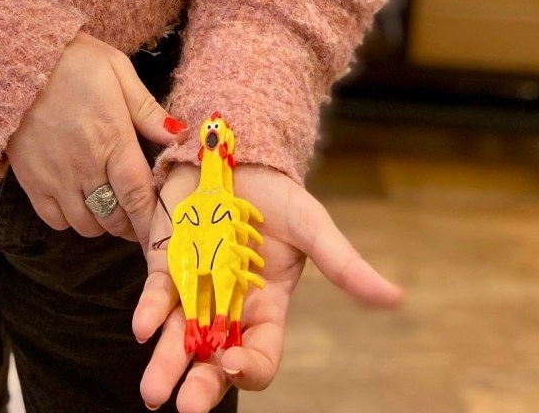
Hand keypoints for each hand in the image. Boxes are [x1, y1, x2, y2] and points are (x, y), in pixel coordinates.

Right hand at [6, 32, 184, 244]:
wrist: (15, 62)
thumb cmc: (72, 62)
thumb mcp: (117, 70)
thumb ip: (148, 109)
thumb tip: (179, 136)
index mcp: (111, 138)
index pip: (138, 195)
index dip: (152, 220)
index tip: (163, 231)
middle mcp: (84, 166)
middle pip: (115, 217)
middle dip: (131, 222)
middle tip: (137, 213)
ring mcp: (55, 178)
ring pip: (87, 225)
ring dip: (103, 222)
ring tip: (109, 205)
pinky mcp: (31, 182)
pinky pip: (56, 221)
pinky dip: (71, 220)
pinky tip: (78, 201)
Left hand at [133, 162, 403, 411]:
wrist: (237, 152)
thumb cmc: (278, 194)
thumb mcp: (313, 226)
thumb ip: (344, 265)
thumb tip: (396, 298)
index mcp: (266, 307)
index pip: (258, 354)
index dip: (247, 367)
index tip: (232, 364)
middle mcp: (227, 306)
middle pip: (213, 359)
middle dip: (200, 385)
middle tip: (185, 406)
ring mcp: (194, 287)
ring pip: (178, 337)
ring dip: (165, 366)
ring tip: (154, 393)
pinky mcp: (167, 262)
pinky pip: (157, 295)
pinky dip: (149, 313)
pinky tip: (143, 328)